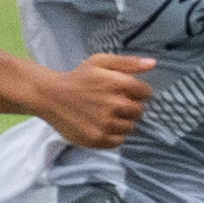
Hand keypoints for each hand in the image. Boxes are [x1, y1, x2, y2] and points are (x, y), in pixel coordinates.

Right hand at [32, 53, 154, 148]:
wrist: (50, 96)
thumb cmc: (78, 78)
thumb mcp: (101, 62)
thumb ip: (128, 63)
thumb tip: (153, 63)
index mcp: (119, 84)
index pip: (146, 93)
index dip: (138, 92)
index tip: (125, 92)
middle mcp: (116, 105)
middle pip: (140, 111)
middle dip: (130, 107)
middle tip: (114, 103)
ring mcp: (107, 124)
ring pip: (130, 127)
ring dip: (122, 122)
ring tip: (106, 114)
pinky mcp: (98, 139)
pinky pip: (119, 140)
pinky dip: (114, 135)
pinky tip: (101, 125)